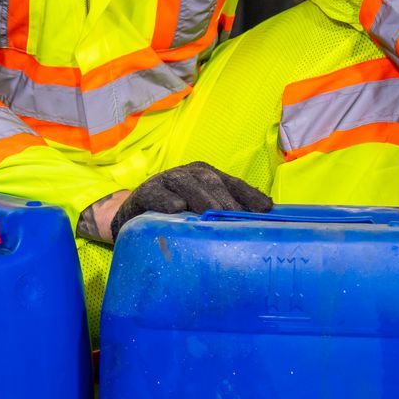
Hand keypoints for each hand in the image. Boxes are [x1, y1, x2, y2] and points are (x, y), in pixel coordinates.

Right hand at [107, 162, 271, 237]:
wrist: (133, 216)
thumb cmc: (175, 215)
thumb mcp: (200, 213)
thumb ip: (224, 215)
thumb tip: (261, 223)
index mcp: (207, 176)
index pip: (232, 183)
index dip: (249, 195)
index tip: (266, 210)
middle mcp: (189, 174)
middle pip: (212, 182)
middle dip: (227, 200)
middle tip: (239, 218)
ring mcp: (166, 181)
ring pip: (187, 184)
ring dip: (201, 198)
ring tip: (213, 214)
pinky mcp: (144, 192)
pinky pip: (156, 194)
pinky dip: (166, 200)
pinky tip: (176, 210)